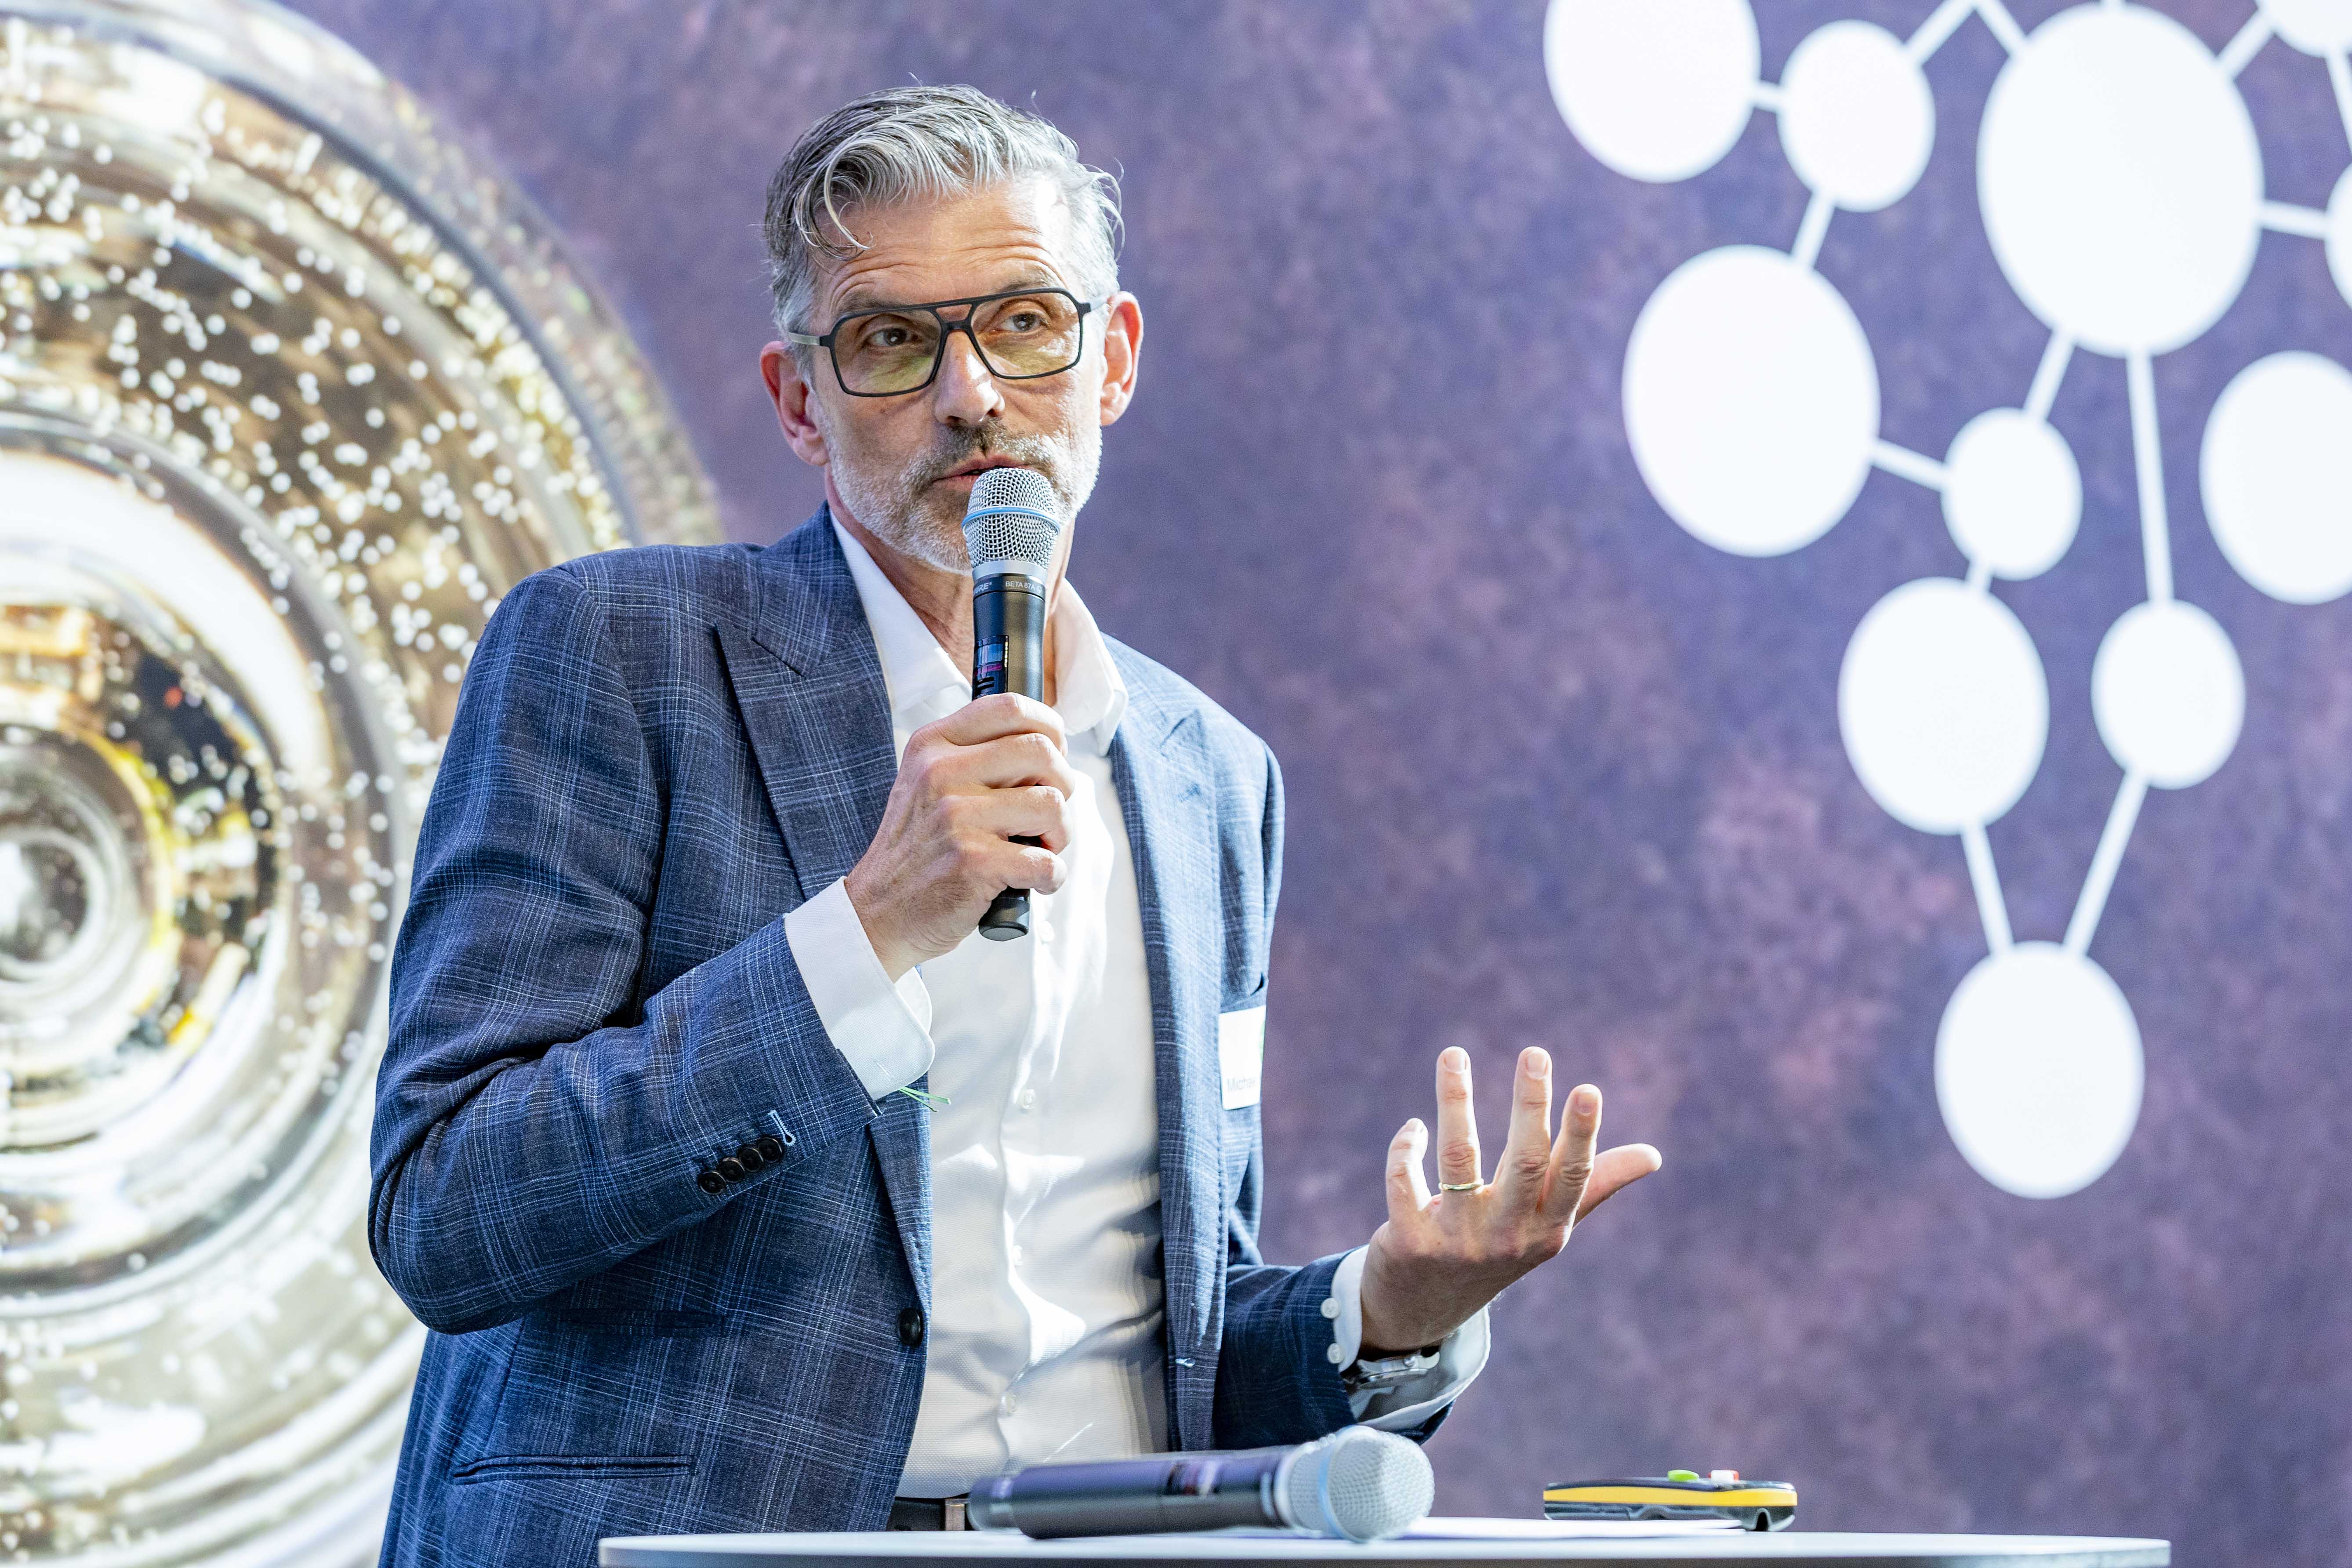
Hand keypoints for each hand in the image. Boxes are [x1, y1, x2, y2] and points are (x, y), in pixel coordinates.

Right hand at [844, 693, 1079, 977]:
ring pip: (1052, 805)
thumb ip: (975, 757)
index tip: (1055, 753)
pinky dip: (1051, 877)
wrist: (878, 913)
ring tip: (1036, 850)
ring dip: (1059, 835)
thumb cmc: (918, 850)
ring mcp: (956, 817)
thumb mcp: (928, 784)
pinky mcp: (973, 862)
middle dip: (1062, 784)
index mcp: (933, 745)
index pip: (1009, 707)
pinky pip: (1047, 861)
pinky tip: (1030, 882)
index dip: (1049, 727)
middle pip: (1042, 751)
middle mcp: (941, 772)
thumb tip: (1047, 747)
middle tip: (1047, 813)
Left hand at [1357, 1046, 1660, 1354]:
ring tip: (1454, 1054)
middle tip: (1535, 1053)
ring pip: (1458, 1158)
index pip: (1572, 1177)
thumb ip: (1594, 1185)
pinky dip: (1407, 1147)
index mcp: (1548, 1228)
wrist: (1427, 1309)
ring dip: (1455, 1101)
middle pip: (1524, 1162)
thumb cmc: (1499, 1248)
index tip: (1588, 1090)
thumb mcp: (1547, 1224)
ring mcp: (1458, 1241)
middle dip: (1531, 1106)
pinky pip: (1405, 1179)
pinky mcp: (1409, 1242)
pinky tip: (1414, 1128)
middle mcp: (1507, 1236)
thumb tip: (1654, 1156)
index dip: (1581, 1135)